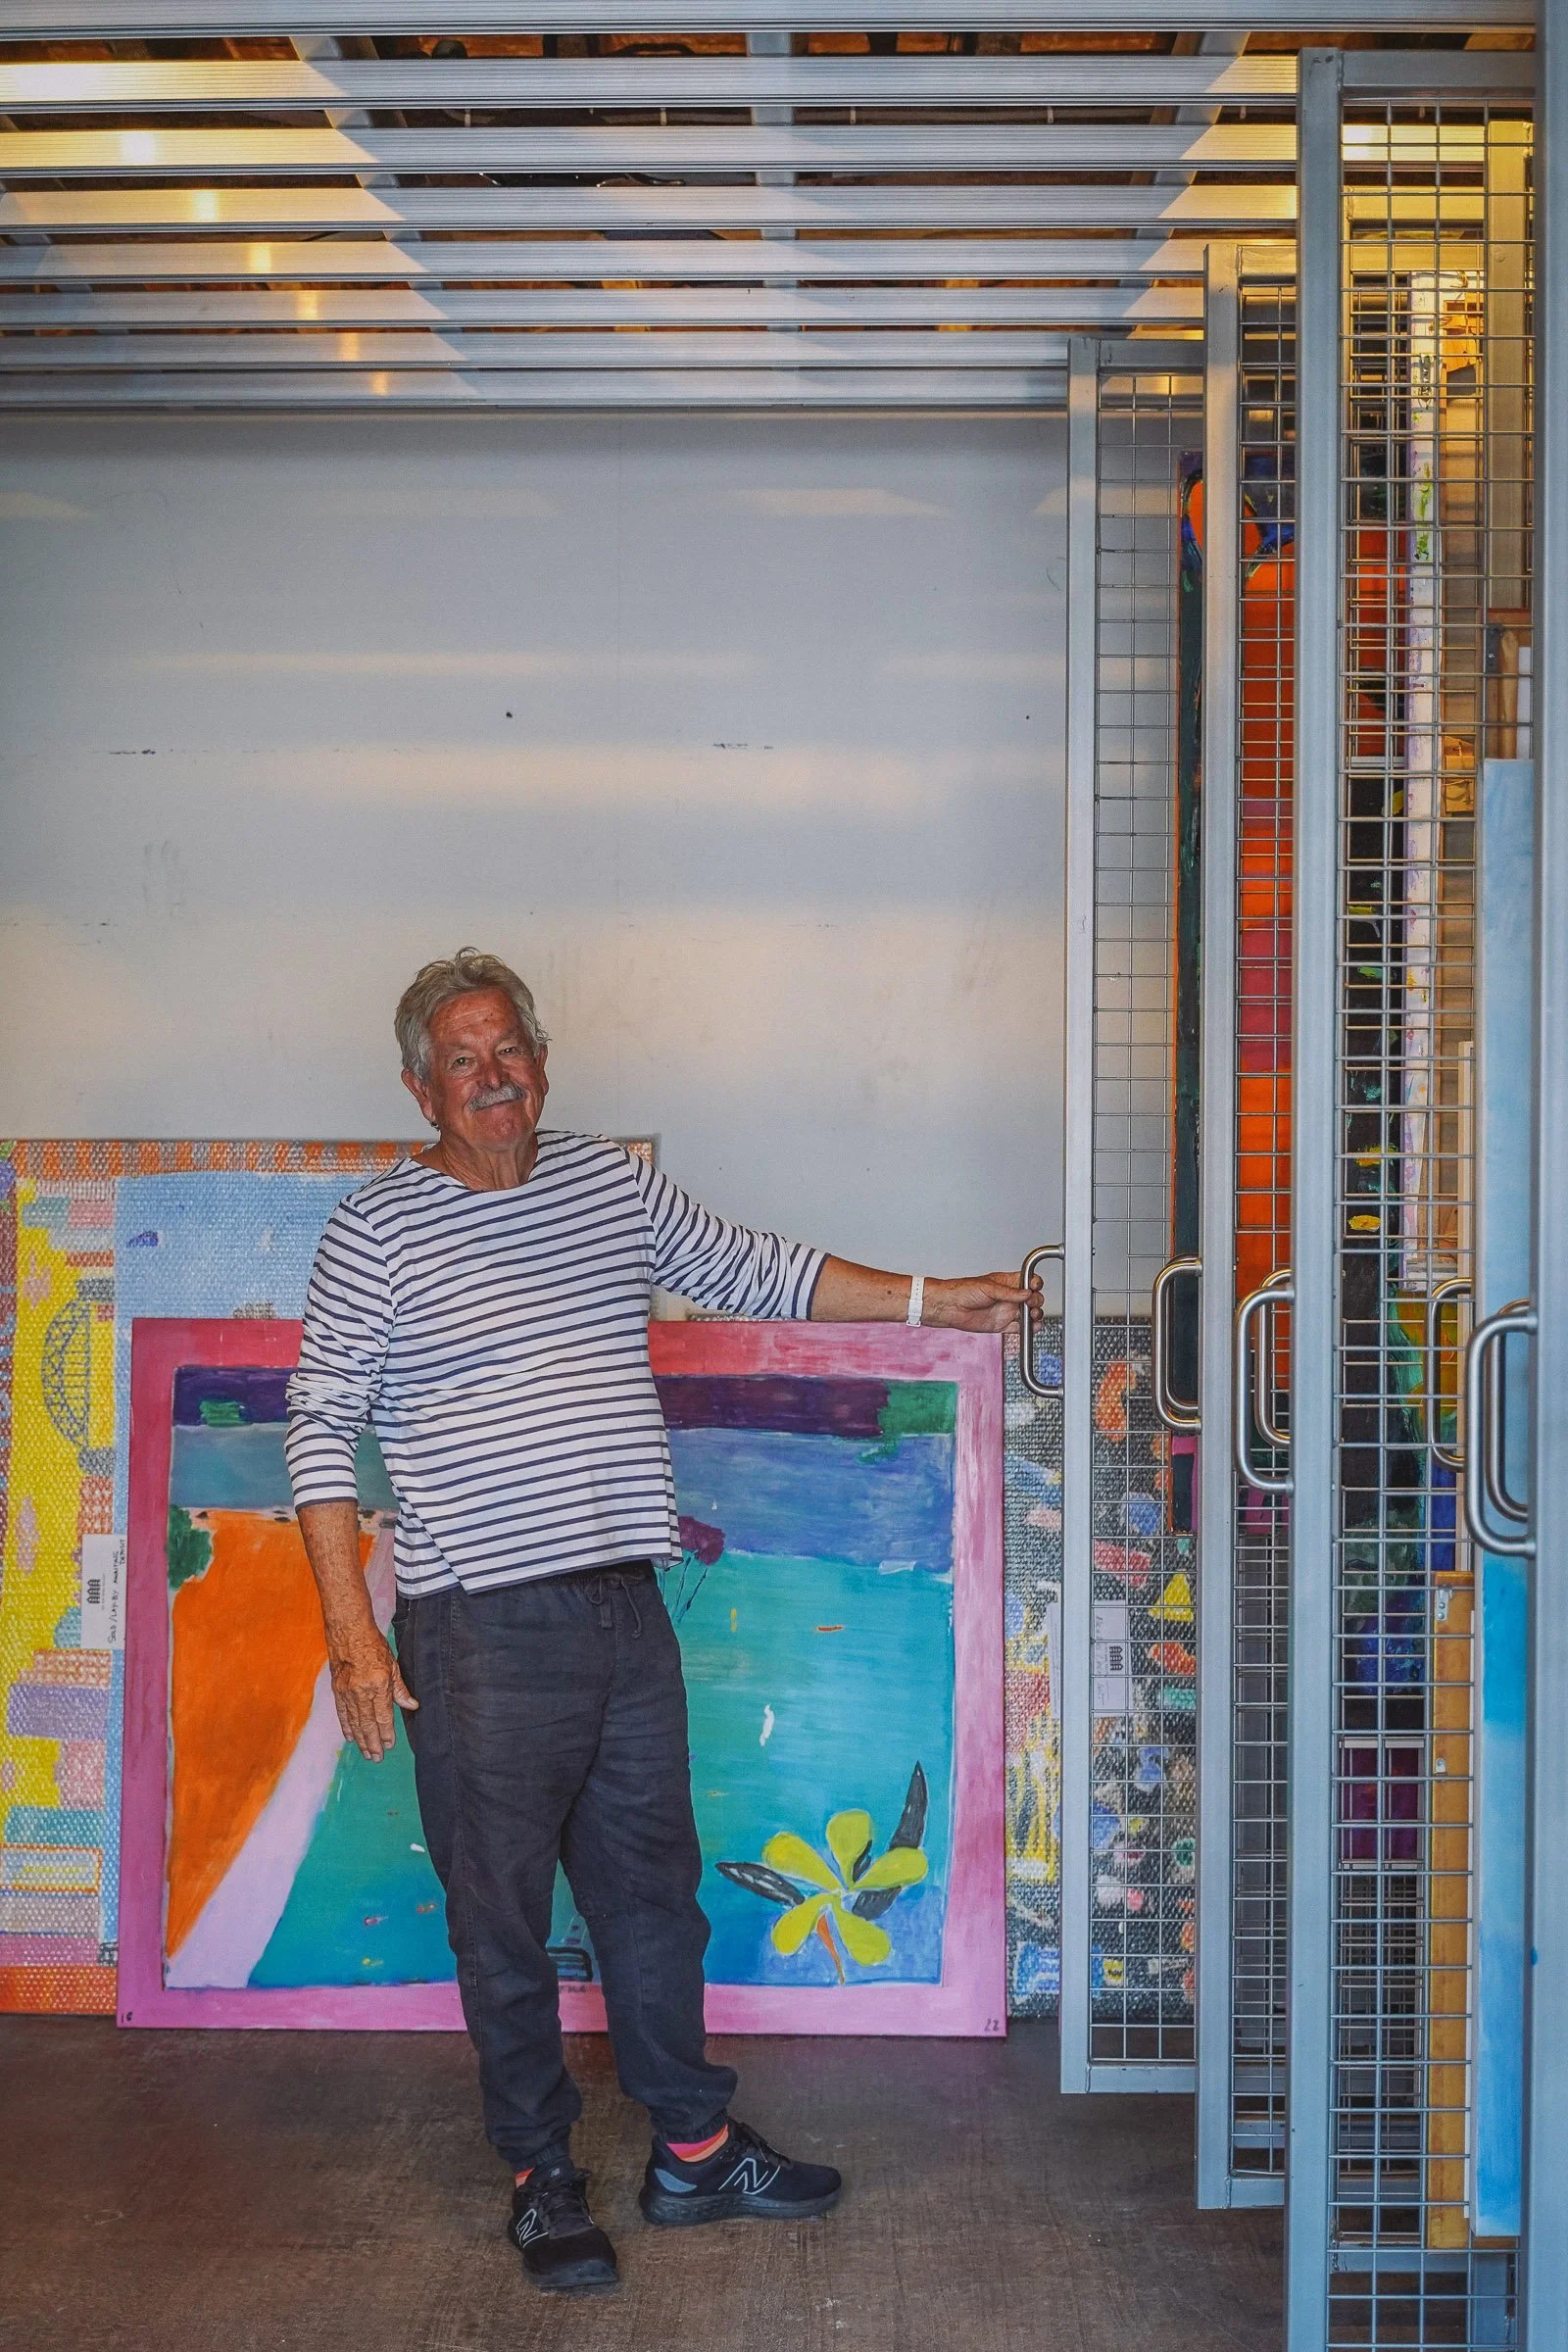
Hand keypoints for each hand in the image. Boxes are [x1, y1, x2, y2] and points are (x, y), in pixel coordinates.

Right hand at [328, 1631, 417, 1762]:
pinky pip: (342, 1714)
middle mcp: (361, 1692)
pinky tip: (350, 1738)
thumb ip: (400, 1688)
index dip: (386, 1733)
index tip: (389, 1745)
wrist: (348, 1632)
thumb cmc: (373, 1644)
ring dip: (361, 1740)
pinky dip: (346, 1727)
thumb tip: (412, 1705)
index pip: (384, 1716)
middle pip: (368, 1724)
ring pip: (355, 1722)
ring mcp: (347, 1692)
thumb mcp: (393, 1665)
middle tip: (377, 1758)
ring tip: (366, 1753)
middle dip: (373, 1743)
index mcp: (378, 1685)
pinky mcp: (337, 1690)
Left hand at [925, 1272, 1042, 1333]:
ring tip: (1033, 1315)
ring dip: (1035, 1315)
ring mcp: (1006, 1311)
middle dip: (1036, 1300)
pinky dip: (1028, 1329)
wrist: (950, 1307)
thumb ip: (1009, 1293)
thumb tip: (1026, 1293)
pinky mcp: (1002, 1324)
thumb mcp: (989, 1287)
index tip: (1035, 1287)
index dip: (1034, 1283)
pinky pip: (1019, 1328)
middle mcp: (1008, 1297)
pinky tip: (1032, 1327)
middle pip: (1031, 1298)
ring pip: (1028, 1313)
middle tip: (1031, 1303)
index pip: (1027, 1281)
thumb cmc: (964, 1291)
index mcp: (1006, 1283)